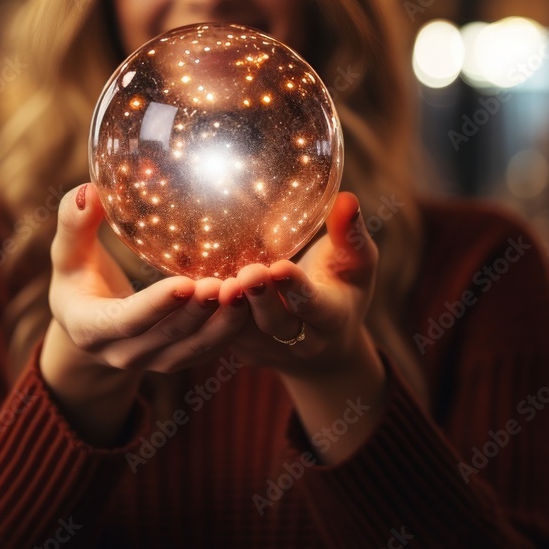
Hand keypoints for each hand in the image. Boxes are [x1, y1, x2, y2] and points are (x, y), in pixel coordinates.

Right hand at [43, 183, 250, 378]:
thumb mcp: (67, 252)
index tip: (185, 283)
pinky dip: (230, 329)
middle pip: (167, 337)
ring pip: (193, 349)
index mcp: (90, 329)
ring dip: (223, 324)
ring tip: (247, 290)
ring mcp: (152, 361)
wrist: (87, 324)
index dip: (156, 306)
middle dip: (200, 313)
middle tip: (229, 283)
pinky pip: (207, 349)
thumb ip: (73, 222)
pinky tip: (252, 300)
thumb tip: (88, 190)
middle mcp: (122, 353)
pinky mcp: (177, 359)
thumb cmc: (77, 277)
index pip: (126, 321)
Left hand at [216, 192, 379, 377]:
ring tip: (212, 284)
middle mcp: (300, 340)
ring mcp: (268, 350)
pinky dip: (208, 314)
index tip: (279, 267)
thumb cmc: (343, 288)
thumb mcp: (357, 263)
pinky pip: (221, 334)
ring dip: (228, 310)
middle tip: (245, 274)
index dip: (296, 289)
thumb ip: (350, 234)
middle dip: (260, 299)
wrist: (327, 346)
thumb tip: (346, 198)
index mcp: (331, 317)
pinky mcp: (242, 350)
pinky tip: (192, 288)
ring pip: (243, 334)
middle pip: (275, 323)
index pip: (313, 305)